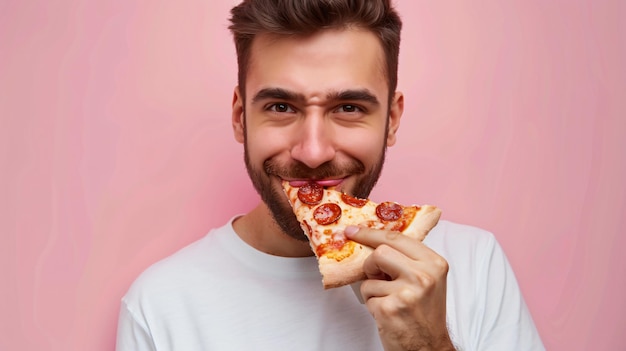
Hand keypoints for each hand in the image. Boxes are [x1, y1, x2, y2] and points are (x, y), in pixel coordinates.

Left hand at [344, 226, 455, 350]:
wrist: (428, 347)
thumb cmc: (424, 314)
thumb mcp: (427, 279)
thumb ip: (407, 259)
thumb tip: (373, 240)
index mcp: (434, 263)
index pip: (397, 238)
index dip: (370, 233)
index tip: (353, 231)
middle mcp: (423, 275)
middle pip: (380, 252)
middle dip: (371, 264)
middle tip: (376, 276)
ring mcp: (407, 292)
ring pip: (369, 277)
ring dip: (373, 290)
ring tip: (389, 301)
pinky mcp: (390, 308)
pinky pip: (367, 296)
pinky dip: (372, 305)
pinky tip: (388, 313)